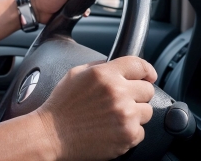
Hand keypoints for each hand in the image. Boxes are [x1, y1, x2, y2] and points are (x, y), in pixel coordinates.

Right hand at [35, 56, 156, 159]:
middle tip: (120, 100)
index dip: (145, 70)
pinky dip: (129, 132)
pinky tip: (111, 129)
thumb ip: (99, 67)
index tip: (147, 76)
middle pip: (148, 89)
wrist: (52, 134)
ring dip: (134, 114)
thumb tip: (117, 66)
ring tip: (113, 116)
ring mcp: (125, 115)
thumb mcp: (74, 75)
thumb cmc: (61, 106)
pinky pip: (141, 131)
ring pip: (147, 111)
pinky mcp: (128, 135)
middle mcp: (117, 93)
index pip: (139, 65)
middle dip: (136, 94)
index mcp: (104, 75)